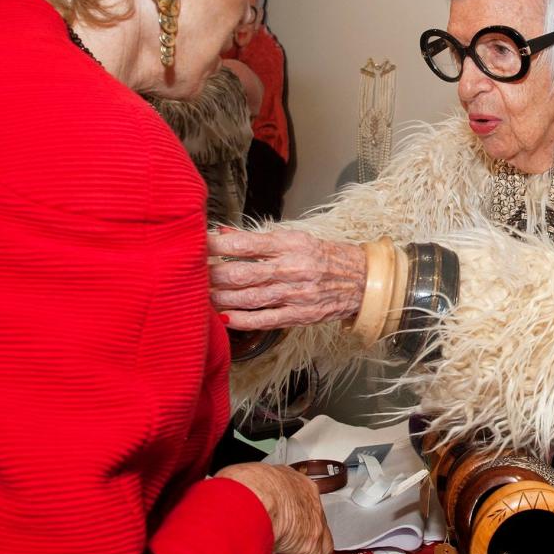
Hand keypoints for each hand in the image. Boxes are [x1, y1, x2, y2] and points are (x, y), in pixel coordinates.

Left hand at [208, 228, 365, 329]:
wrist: (362, 280)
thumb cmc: (326, 257)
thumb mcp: (296, 239)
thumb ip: (259, 239)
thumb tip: (224, 233)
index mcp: (290, 245)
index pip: (246, 243)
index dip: (217, 245)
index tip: (197, 244)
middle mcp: (292, 268)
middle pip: (243, 273)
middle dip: (213, 275)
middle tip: (192, 274)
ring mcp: (295, 294)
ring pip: (249, 297)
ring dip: (221, 298)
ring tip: (200, 296)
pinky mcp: (299, 315)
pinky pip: (265, 320)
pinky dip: (242, 320)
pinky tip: (224, 318)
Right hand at [216, 462, 333, 553]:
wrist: (251, 492)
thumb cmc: (243, 484)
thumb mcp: (249, 484)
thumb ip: (251, 499)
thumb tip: (234, 511)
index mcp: (291, 481)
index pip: (300, 501)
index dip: (297, 517)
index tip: (292, 526)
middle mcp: (307, 498)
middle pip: (316, 523)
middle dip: (311, 540)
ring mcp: (312, 521)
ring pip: (320, 546)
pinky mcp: (308, 544)